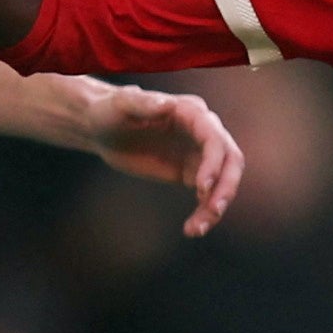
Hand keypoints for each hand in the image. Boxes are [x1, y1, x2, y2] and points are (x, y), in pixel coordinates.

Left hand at [66, 81, 244, 237]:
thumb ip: (141, 103)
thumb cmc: (110, 111)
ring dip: (215, 206)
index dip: (213, 163)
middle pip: (230, 160)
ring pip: (222, 182)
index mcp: (190, 112)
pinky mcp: (190, 173)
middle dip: (226, 187)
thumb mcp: (120, 105)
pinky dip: (204, 213)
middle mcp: (201, 131)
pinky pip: (207, 195)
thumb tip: (167, 105)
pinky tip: (192, 229)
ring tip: (196, 230)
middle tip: (213, 211)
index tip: (201, 187)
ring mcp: (199, 153)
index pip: (214, 138)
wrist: (103, 128)